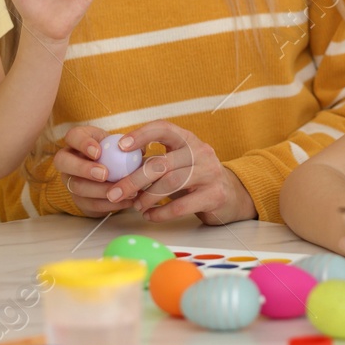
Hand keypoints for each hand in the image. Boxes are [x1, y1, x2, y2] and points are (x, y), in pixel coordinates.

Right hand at [53, 125, 135, 216]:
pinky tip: (126, 201)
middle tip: (104, 174)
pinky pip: (90, 204)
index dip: (83, 144)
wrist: (113, 175)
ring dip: (100, 190)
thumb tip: (140, 149)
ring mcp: (70, 180)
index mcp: (77, 140)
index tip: (98, 152)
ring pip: (76, 187)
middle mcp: (68, 159)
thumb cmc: (116, 153)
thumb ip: (129, 145)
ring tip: (122, 191)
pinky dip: (109, 204)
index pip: (73, 136)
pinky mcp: (78, 199)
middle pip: (63, 162)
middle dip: (83, 169)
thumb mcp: (120, 144)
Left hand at [109, 121, 255, 224]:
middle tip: (115, 193)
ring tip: (136, 206)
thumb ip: (154, 161)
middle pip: (161, 163)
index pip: (164, 128)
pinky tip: (150, 215)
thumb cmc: (194, 178)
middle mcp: (200, 152)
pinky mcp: (214, 195)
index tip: (121, 146)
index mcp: (187, 139)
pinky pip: (181, 205)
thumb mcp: (177, 163)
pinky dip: (161, 213)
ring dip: (147, 197)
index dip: (141, 134)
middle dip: (133, 180)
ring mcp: (210, 172)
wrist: (230, 195)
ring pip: (171, 183)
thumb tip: (118, 166)